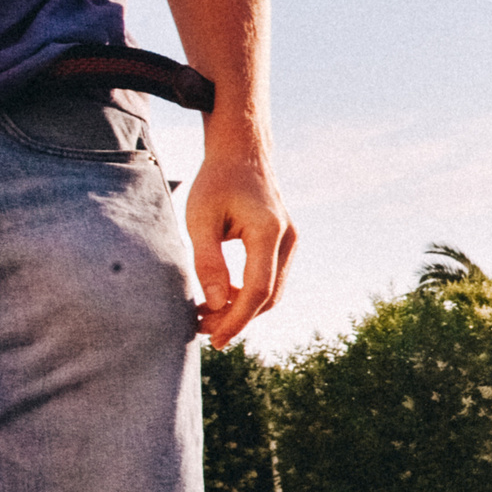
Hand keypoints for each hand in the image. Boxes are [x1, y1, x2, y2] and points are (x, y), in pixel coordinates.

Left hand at [184, 135, 296, 346]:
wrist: (242, 153)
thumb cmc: (217, 181)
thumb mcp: (200, 219)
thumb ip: (208, 262)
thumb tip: (215, 304)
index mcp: (269, 232)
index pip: (257, 290)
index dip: (236, 320)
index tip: (213, 339)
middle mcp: (288, 239)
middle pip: (269, 296)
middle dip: (237, 318)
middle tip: (200, 327)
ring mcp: (290, 241)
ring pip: (272, 291)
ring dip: (243, 308)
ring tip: (207, 313)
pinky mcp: (284, 242)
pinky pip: (271, 278)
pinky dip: (248, 294)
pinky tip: (223, 294)